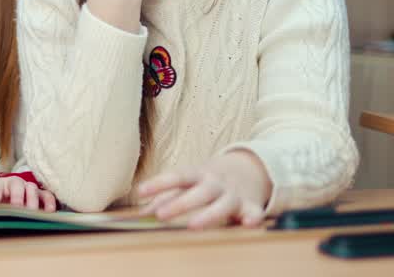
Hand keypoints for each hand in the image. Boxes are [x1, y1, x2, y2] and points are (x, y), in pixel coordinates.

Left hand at [0, 176, 56, 209]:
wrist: (1, 200)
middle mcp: (13, 184)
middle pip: (16, 184)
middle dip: (16, 196)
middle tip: (16, 208)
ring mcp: (27, 189)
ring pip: (32, 188)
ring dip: (32, 200)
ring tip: (32, 213)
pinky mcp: (39, 196)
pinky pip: (47, 196)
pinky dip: (49, 203)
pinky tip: (49, 213)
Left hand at [136, 151, 271, 228]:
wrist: (249, 168)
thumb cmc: (210, 179)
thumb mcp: (189, 182)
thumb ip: (166, 196)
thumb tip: (141, 214)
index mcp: (197, 174)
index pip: (176, 176)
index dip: (158, 183)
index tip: (140, 191)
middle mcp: (215, 183)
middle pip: (198, 192)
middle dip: (179, 203)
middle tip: (160, 215)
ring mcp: (233, 194)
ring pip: (222, 204)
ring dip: (208, 215)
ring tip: (193, 225)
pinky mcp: (250, 206)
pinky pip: (253, 212)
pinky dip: (252, 218)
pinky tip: (248, 224)